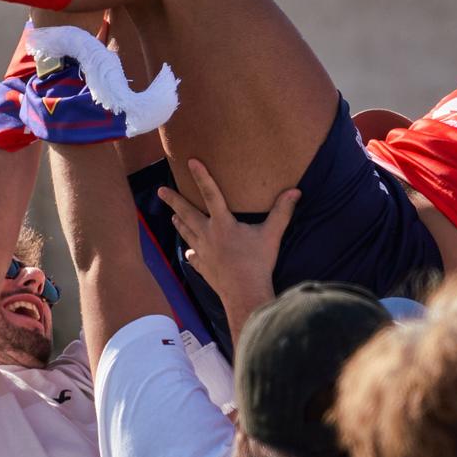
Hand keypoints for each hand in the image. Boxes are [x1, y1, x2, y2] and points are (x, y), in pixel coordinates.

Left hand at [157, 159, 297, 313]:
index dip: (202, 176)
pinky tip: (189, 251)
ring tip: (172, 215)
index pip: (210, 194)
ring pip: (186, 233)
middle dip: (173, 201)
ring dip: (179, 222)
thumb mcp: (272, 234)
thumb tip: (295, 191)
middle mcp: (208, 235)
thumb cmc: (258, 262)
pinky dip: (191, 251)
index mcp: (223, 224)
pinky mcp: (203, 267)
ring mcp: (203, 252)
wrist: (245, 294)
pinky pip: (193, 256)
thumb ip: (282, 211)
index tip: (190, 162)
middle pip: (187, 213)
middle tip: (160, 191)